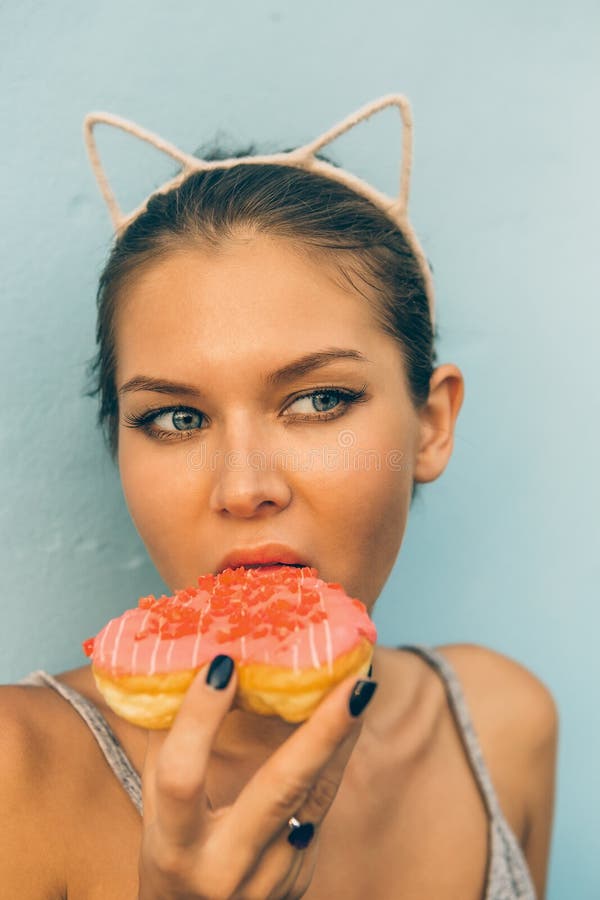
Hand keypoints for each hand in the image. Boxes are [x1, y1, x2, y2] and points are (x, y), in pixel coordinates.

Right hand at [137, 654, 376, 899]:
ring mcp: (270, 879)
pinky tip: (349, 720)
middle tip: (352, 684)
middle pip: (278, 791)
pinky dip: (334, 760)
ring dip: (340, 739)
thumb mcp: (155, 813)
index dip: (199, 720)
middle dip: (320, 734)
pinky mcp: (299, 879)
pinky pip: (321, 808)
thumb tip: (179, 667)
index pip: (182, 778)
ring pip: (314, 798)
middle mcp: (224, 868)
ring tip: (360, 684)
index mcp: (175, 846)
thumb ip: (167, 747)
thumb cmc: (168, 861)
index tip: (222, 664)